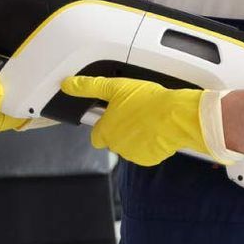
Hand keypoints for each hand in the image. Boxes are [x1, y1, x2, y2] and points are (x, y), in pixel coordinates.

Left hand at [61, 75, 207, 165]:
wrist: (175, 116)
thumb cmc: (148, 101)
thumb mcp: (115, 87)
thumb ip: (89, 87)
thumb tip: (68, 84)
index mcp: (106, 130)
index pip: (96, 135)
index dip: (105, 125)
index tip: (115, 116)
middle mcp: (116, 145)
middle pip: (114, 140)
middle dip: (122, 130)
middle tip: (135, 114)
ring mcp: (134, 154)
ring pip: (131, 146)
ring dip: (137, 137)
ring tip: (149, 120)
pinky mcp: (150, 159)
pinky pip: (147, 152)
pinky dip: (152, 143)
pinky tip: (158, 130)